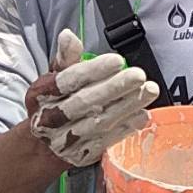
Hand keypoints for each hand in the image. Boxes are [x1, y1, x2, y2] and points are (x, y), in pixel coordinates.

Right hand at [24, 29, 159, 167]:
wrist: (43, 146)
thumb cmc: (54, 103)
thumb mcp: (53, 77)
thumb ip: (65, 57)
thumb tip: (68, 36)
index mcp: (42, 95)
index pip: (67, 81)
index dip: (92, 70)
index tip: (117, 61)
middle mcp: (51, 118)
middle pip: (84, 102)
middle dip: (114, 88)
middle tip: (138, 75)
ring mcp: (66, 140)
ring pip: (99, 122)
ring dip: (127, 106)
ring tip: (149, 91)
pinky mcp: (82, 155)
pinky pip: (106, 141)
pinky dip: (125, 128)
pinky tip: (142, 115)